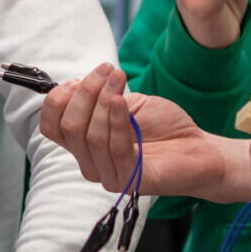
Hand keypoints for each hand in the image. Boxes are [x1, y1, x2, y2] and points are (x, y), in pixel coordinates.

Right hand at [41, 64, 250, 202]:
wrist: (198, 148)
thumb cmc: (165, 127)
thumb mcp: (128, 103)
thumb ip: (102, 99)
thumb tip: (78, 85)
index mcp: (85, 145)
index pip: (52, 127)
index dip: (57, 100)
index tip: (78, 78)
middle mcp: (91, 163)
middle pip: (69, 127)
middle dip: (86, 92)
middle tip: (108, 70)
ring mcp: (108, 175)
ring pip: (90, 135)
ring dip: (103, 100)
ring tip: (120, 77)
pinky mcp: (129, 181)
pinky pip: (114, 148)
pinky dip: (115, 120)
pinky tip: (122, 101)